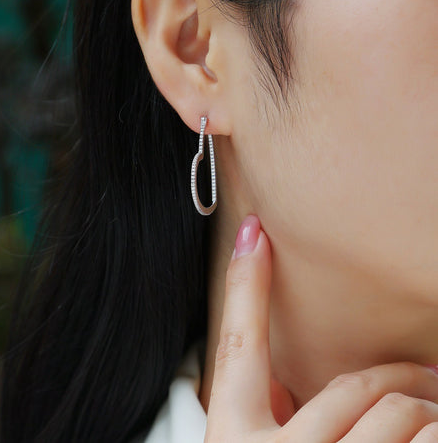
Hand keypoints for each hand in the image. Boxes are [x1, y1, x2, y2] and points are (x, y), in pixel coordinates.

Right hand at [204, 214, 437, 441]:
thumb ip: (266, 412)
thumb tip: (284, 382)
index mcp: (234, 436)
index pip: (239, 342)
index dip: (245, 281)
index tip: (252, 230)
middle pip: (352, 386)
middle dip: (400, 376)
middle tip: (428, 373)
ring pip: (397, 413)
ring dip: (430, 406)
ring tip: (437, 405)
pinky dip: (436, 430)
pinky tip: (436, 430)